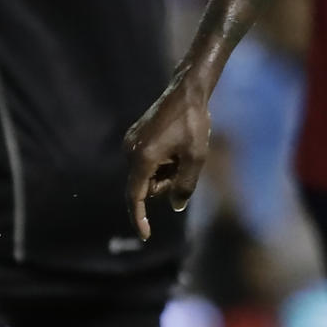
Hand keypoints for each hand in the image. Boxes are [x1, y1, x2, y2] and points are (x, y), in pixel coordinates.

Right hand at [122, 70, 212, 240]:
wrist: (186, 91)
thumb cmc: (193, 123)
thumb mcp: (196, 157)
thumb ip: (185, 185)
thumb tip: (175, 206)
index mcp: (143, 158)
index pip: (136, 196)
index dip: (140, 218)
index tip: (145, 235)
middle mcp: (130, 152)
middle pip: (145, 186)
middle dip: (165, 183)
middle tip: (185, 163)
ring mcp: (130, 143)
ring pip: (147, 174)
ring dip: (165, 171)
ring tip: (181, 150)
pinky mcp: (134, 137)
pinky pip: (146, 161)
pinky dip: (161, 161)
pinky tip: (175, 144)